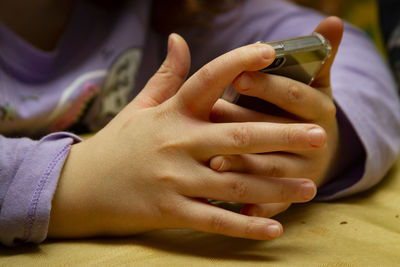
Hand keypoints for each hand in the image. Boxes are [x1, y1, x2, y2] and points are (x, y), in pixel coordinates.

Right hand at [48, 33, 322, 240]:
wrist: (81, 185)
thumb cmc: (118, 143)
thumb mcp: (141, 106)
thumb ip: (167, 76)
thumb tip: (180, 39)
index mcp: (171, 113)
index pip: (207, 80)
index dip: (238, 62)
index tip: (268, 51)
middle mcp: (176, 143)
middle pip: (236, 138)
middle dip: (281, 135)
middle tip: (319, 136)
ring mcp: (174, 180)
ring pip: (233, 184)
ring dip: (275, 186)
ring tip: (309, 186)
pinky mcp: (170, 211)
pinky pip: (214, 220)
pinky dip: (246, 224)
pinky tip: (274, 227)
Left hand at [209, 17, 343, 216]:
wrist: (320, 151)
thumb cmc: (303, 111)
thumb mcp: (314, 83)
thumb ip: (316, 55)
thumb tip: (333, 19)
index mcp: (319, 108)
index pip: (295, 95)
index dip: (269, 85)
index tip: (239, 75)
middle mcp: (316, 141)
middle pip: (279, 133)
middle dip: (246, 124)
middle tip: (213, 114)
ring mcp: (305, 173)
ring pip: (272, 170)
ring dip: (244, 167)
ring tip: (214, 162)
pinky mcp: (293, 198)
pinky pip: (274, 206)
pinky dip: (256, 209)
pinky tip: (234, 210)